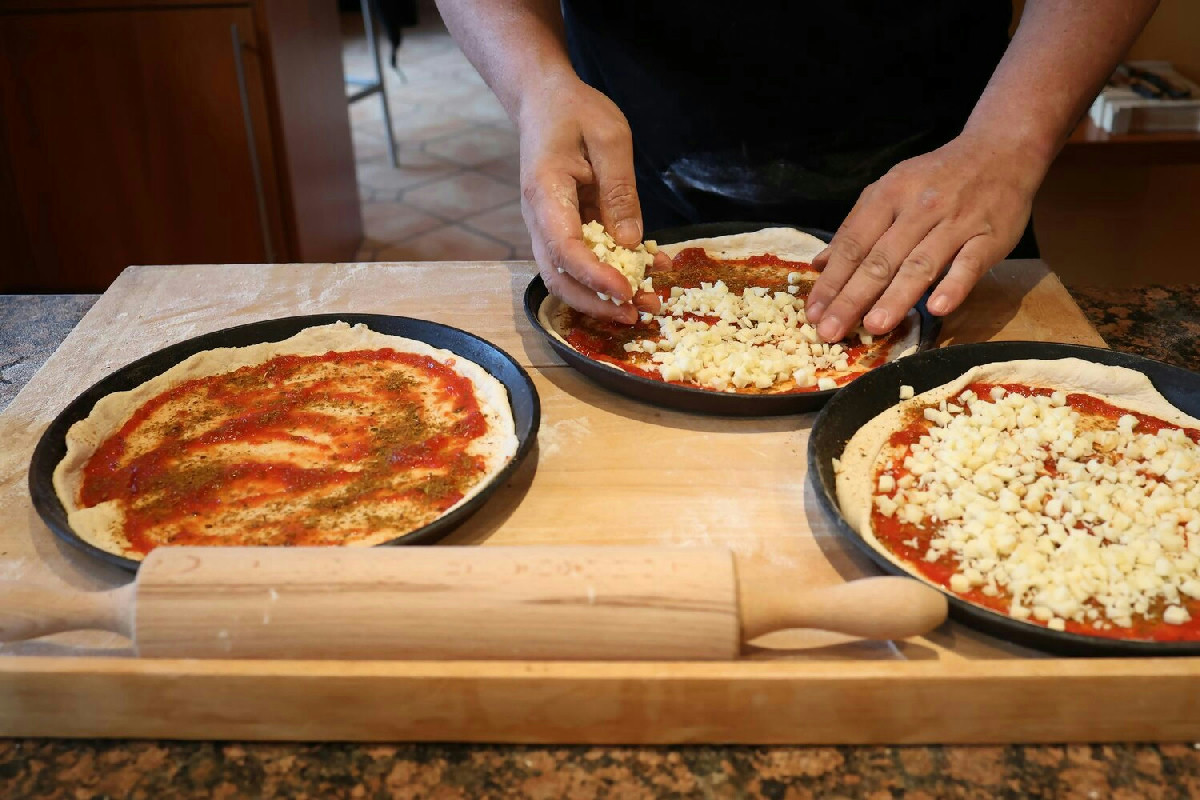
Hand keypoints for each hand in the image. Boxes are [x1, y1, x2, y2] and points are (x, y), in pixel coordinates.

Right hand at [517, 75, 661, 322]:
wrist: (544, 101)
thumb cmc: (576, 111)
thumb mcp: (610, 139)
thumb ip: (620, 191)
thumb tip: (630, 243)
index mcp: (546, 193)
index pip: (565, 249)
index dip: (596, 277)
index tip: (627, 290)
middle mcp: (539, 219)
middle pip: (558, 278)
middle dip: (596, 303)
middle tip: (636, 313)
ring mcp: (547, 228)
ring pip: (566, 278)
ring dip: (601, 298)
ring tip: (643, 305)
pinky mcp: (562, 230)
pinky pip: (580, 262)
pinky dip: (607, 276)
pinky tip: (641, 276)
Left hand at [805, 133, 1042, 341]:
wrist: (1001, 149)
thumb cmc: (937, 177)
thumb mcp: (891, 188)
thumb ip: (857, 226)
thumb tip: (821, 264)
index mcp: (888, 195)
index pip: (853, 244)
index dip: (831, 281)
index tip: (812, 313)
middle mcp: (919, 207)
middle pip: (880, 260)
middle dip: (852, 298)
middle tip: (830, 331)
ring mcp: (956, 221)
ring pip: (920, 264)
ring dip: (895, 298)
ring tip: (873, 326)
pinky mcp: (990, 236)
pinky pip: (969, 264)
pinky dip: (953, 285)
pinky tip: (936, 308)